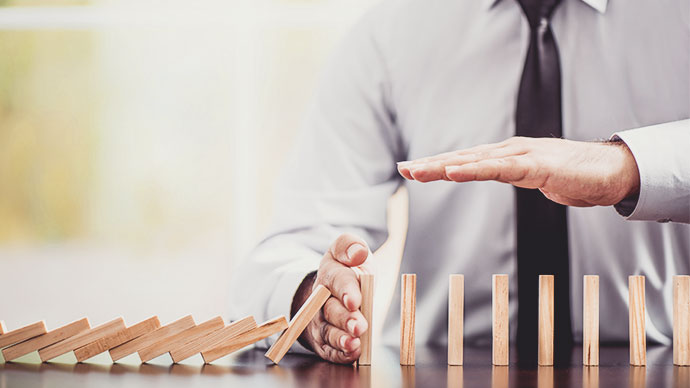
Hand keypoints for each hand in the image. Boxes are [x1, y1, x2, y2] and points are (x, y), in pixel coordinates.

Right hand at [294, 233, 370, 363]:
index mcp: (329, 273)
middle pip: (331, 310)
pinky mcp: (324, 341)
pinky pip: (329, 350)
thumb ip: (351, 245)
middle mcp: (321, 299)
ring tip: (355, 344)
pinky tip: (353, 354)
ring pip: (328, 332)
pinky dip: (340, 354)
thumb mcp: (348, 250)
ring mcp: (321, 321)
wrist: (333, 291)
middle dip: (345, 319)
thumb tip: (358, 253)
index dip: (346, 290)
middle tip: (359, 326)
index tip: (355, 300)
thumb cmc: (346, 270)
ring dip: (342, 339)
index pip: (336, 280)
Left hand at [397, 137, 640, 206]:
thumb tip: (500, 177)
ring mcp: (520, 156)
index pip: (464, 160)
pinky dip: (473, 170)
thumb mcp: (534, 178)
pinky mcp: (534, 166)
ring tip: (417, 171)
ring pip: (473, 161)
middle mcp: (508, 151)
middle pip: (461, 158)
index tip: (410, 169)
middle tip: (402, 169)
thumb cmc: (572, 176)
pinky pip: (498, 169)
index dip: (436, 165)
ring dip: (443, 166)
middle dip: (430, 164)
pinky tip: (453, 172)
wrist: (609, 173)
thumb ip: (514, 175)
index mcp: (506, 156)